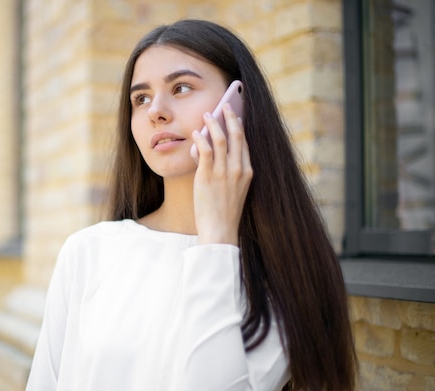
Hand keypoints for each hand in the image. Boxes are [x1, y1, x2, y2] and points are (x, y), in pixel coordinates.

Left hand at [192, 103, 252, 245]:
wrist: (220, 230)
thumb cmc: (223, 213)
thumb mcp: (231, 190)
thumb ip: (222, 170)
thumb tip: (205, 150)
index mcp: (248, 173)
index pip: (245, 144)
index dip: (240, 127)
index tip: (236, 116)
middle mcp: (238, 170)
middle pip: (237, 135)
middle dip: (231, 117)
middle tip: (226, 105)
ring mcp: (224, 172)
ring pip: (221, 138)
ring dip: (214, 123)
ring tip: (208, 114)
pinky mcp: (208, 176)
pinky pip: (205, 150)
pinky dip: (201, 137)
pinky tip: (196, 132)